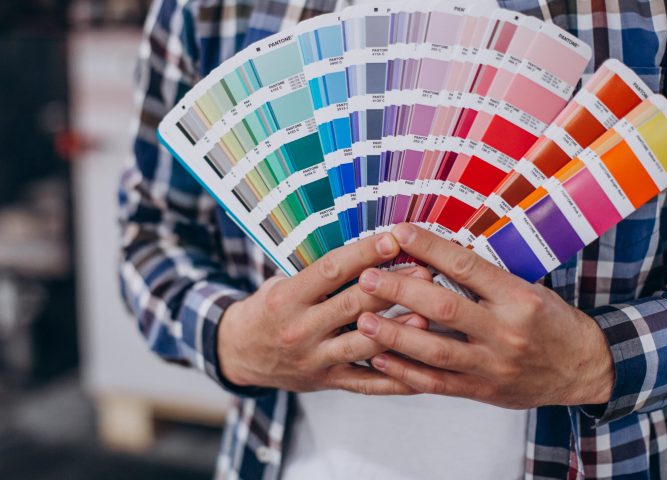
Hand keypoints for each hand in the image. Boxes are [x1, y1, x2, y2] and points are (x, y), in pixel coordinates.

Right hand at [218, 233, 428, 394]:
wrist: (238, 353)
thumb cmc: (267, 310)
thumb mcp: (280, 284)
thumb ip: (317, 273)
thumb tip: (365, 248)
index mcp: (287, 298)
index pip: (330, 271)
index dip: (364, 254)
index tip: (392, 239)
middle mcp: (299, 329)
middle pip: (352, 305)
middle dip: (391, 286)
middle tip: (425, 270)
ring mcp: (314, 359)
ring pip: (363, 344)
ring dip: (398, 329)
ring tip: (427, 315)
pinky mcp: (327, 381)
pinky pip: (367, 382)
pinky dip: (397, 377)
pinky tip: (422, 366)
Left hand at [354, 224, 613, 408]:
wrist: (584, 368)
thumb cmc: (551, 322)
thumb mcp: (528, 289)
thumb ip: (484, 278)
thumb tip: (434, 251)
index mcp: (518, 297)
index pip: (466, 266)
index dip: (429, 247)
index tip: (398, 232)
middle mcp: (506, 331)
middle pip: (446, 307)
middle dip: (401, 291)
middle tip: (367, 277)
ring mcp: (493, 364)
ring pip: (436, 350)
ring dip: (395, 335)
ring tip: (362, 320)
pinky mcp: (483, 390)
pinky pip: (437, 383)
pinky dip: (405, 371)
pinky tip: (379, 358)